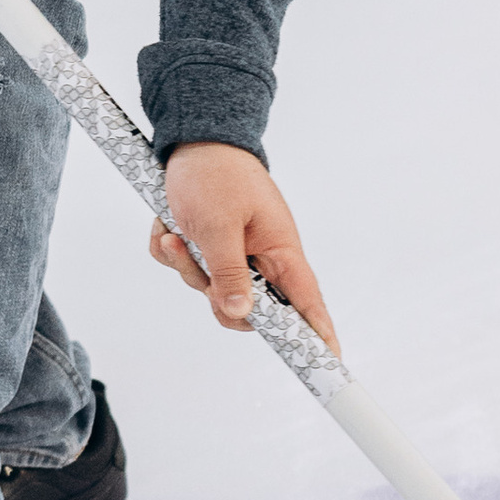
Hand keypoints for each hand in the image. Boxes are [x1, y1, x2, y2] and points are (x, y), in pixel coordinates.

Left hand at [151, 142, 338, 351]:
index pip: (307, 301)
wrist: (192, 137)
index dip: (319, 332)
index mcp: (279, 249)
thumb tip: (242, 313)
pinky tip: (168, 225)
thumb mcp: (218, 225)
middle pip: (245, 306)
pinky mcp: (207, 244)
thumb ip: (229, 272)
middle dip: (214, 294)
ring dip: (186, 264)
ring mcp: (233, 251)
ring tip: (176, 232)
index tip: (330, 362)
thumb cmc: (215, 174)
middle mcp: (260, 256)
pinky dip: (172, 249)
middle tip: (197, 266)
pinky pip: (187, 267)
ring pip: (209, 287)